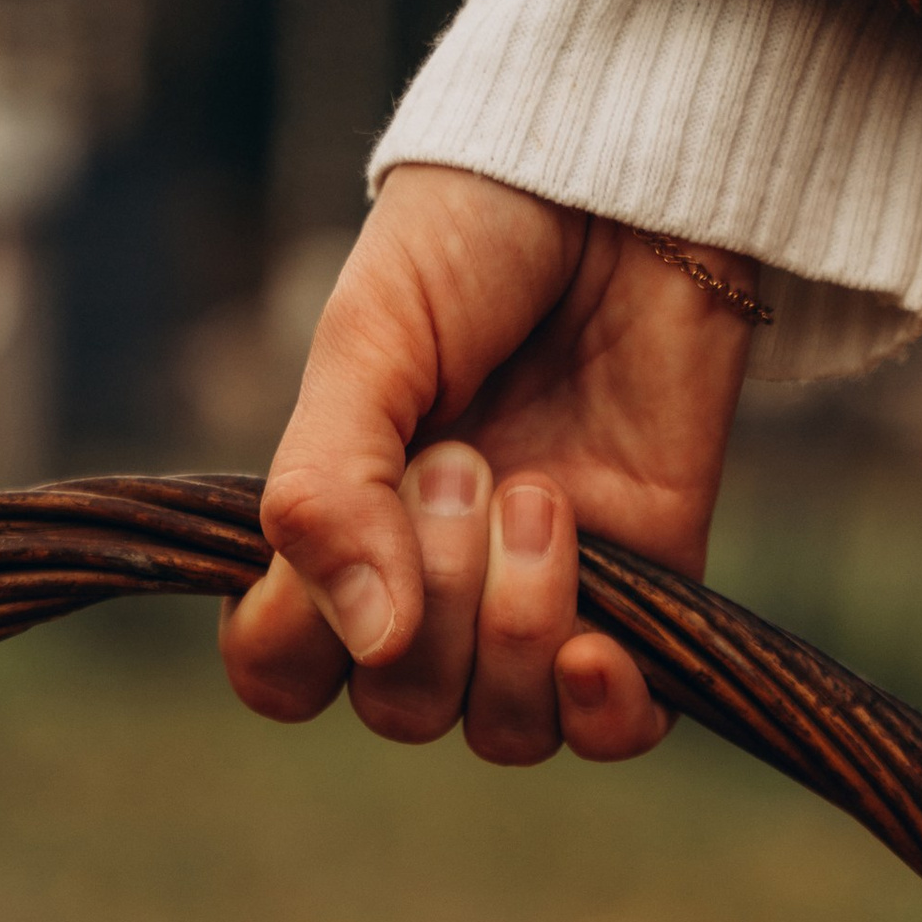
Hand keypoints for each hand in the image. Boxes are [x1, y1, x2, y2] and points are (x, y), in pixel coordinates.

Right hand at [221, 166, 757, 765]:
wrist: (627, 185)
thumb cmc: (476, 244)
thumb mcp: (366, 342)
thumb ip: (329, 490)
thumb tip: (369, 641)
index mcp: (337, 534)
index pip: (279, 670)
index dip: (300, 635)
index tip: (347, 521)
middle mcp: (426, 594)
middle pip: (396, 706)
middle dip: (431, 596)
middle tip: (471, 456)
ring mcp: (533, 608)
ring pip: (497, 729)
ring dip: (515, 629)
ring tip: (541, 496)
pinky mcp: (642, 606)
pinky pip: (610, 736)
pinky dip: (600, 712)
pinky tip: (598, 646)